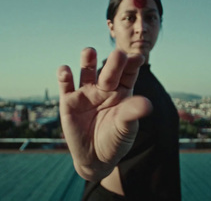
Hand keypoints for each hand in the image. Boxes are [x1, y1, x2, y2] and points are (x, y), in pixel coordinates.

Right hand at [57, 47, 151, 180]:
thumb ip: (132, 114)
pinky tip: (66, 71)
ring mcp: (86, 92)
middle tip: (118, 54)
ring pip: (86, 71)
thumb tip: (147, 104)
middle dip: (114, 63)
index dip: (132, 65)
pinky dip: (64, 76)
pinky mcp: (69, 101)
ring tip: (89, 52)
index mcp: (122, 91)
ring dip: (87, 61)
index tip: (138, 58)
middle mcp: (104, 88)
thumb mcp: (125, 128)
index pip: (128, 74)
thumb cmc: (115, 141)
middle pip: (109, 71)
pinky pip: (65, 85)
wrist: (94, 158)